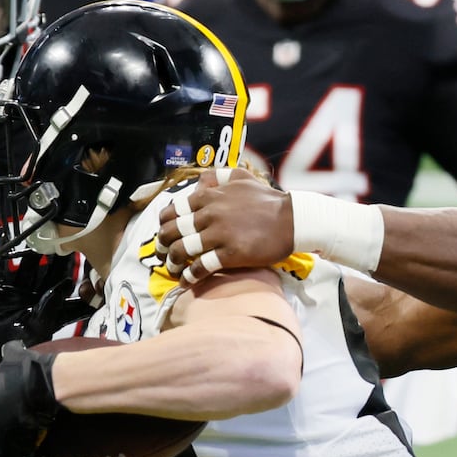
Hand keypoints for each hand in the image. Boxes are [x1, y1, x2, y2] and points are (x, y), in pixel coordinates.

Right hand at [0, 241, 95, 372]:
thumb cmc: (16, 347)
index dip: (85, 285)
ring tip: (43, 231)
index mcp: (51, 312)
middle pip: (52, 275)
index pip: (72, 297)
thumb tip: (70, 282)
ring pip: (29, 267)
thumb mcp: (38, 326)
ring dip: (35, 251)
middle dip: (62, 259)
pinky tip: (2, 232)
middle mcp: (36, 300)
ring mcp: (17, 294)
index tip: (97, 269)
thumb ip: (52, 305)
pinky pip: (0, 266)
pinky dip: (1, 251)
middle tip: (72, 237)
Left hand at [155, 168, 294, 283]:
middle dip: (163, 244)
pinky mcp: (230, 254)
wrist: (293, 220)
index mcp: (209, 196)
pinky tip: (187, 280)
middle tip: (164, 254)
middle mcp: (209, 214)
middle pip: (172, 231)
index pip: (173, 210)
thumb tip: (199, 183)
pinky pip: (201, 267)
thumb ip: (217, 176)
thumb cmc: (268, 199)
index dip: (163, 224)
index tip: (164, 234)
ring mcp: (219, 235)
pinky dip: (190, 275)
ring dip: (173, 262)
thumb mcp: (241, 177)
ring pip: (183, 250)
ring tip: (173, 269)